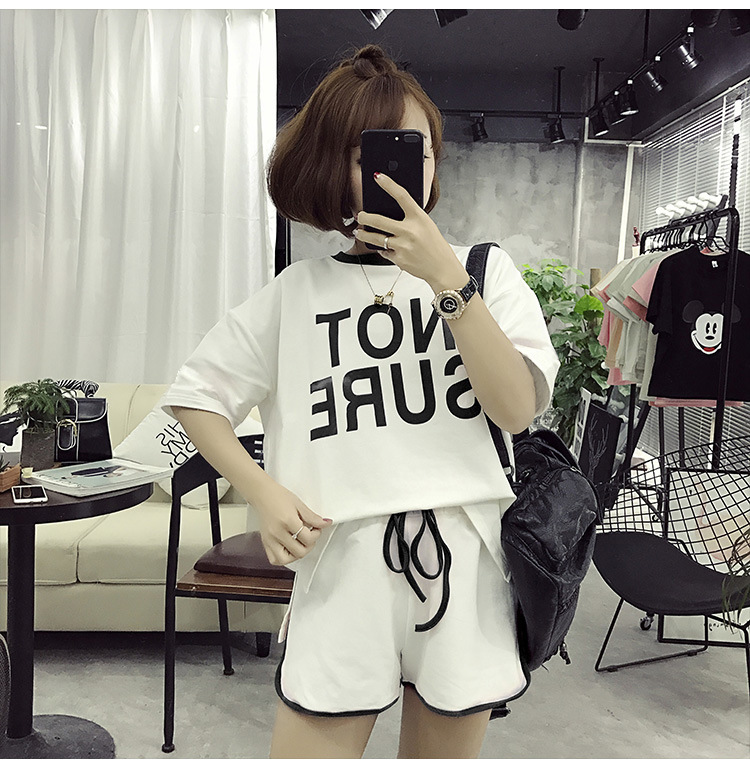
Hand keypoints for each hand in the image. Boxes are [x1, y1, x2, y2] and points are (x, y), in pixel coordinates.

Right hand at [249, 478, 332, 565]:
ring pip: (285, 560)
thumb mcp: (299, 504)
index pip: (307, 538)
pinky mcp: (265, 542)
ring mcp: (269, 539)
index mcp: (287, 521)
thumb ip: (313, 517)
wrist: (262, 494)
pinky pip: (274, 559)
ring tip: (300, 544)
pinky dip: (283, 558)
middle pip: (299, 551)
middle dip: (309, 545)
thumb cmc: (278, 496)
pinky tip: (289, 549)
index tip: (317, 529)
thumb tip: (325, 523)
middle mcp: (277, 532)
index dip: (317, 534)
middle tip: (310, 536)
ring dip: (296, 555)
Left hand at [353, 172, 468, 292]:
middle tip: (360, 215)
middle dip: (365, 217)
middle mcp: (410, 231)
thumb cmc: (435, 246)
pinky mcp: (399, 259)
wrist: (442, 268)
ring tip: (359, 232)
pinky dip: (384, 249)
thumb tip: (390, 212)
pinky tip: (386, 248)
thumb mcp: (427, 225)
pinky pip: (384, 251)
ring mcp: (403, 246)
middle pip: (379, 220)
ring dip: (364, 234)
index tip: (378, 176)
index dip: (388, 184)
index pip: (402, 196)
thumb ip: (411, 218)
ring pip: (376, 238)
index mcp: (419, 218)